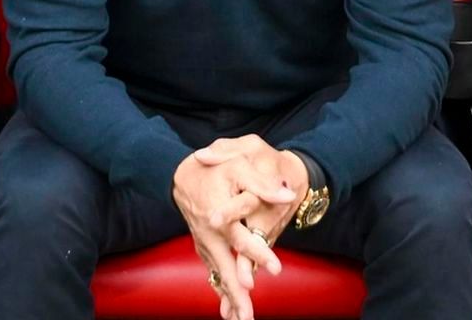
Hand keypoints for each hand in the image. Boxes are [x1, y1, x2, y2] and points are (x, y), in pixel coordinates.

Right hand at [173, 142, 297, 319]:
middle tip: (247, 317)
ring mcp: (205, 245)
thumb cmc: (215, 170)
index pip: (241, 240)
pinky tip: (229, 308)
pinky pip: (214, 274)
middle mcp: (210, 236)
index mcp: (219, 218)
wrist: (183, 175)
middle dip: (237, 295)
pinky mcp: (205, 248)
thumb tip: (288, 195)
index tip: (276, 269)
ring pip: (219, 276)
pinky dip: (221, 291)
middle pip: (225, 269)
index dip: (259, 254)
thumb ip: (263, 183)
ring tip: (241, 319)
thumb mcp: (239, 166)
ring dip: (230, 298)